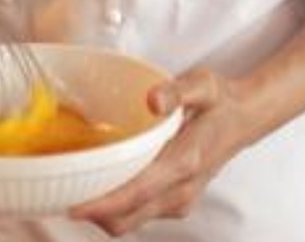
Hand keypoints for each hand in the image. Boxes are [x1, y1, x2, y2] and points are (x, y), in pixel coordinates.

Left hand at [69, 70, 258, 236]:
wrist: (246, 119)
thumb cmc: (220, 101)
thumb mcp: (204, 84)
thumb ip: (178, 90)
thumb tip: (152, 99)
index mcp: (185, 163)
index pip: (137, 192)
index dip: (102, 203)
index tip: (71, 205)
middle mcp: (181, 190)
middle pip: (125, 218)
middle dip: (91, 211)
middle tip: (58, 188)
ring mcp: (179, 202)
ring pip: (129, 221)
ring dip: (101, 210)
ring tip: (76, 182)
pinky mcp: (175, 205)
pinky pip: (137, 216)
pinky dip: (115, 207)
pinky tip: (103, 180)